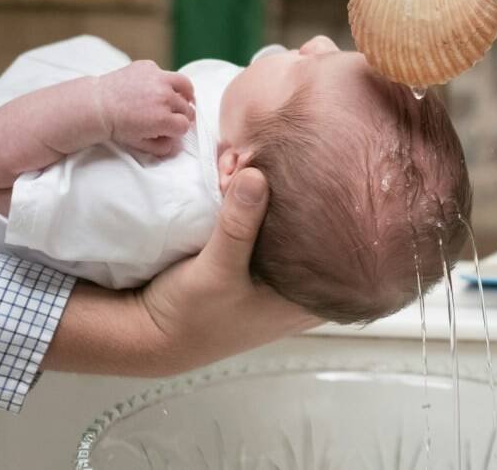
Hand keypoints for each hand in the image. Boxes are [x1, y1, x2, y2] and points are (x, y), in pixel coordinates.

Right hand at [42, 168, 319, 375]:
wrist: (150, 333)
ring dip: (278, 197)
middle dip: (306, 197)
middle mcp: (300, 288)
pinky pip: (266, 226)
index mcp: (309, 300)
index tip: (335, 180)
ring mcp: (278, 276)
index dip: (343, 217)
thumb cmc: (192, 315)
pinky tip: (248, 177)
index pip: (345, 252)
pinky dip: (258, 204)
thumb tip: (257, 175)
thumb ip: (239, 226)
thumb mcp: (217, 271)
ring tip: (268, 163)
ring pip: (291, 226)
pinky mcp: (254, 263)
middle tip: (296, 163)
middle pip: (320, 233)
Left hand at [96, 60, 194, 156]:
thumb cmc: (117, 126)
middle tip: (172, 116)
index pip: (185, 125)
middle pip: (186, 108)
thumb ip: (162, 147)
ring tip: (180, 97)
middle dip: (180, 114)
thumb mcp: (140, 144)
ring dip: (184, 94)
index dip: (178, 129)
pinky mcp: (149, 67)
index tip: (172, 129)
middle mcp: (164, 97)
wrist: (97, 105)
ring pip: (185, 85)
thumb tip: (176, 143)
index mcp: (163, 119)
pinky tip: (154, 87)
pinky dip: (163, 81)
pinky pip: (165, 73)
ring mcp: (158, 79)